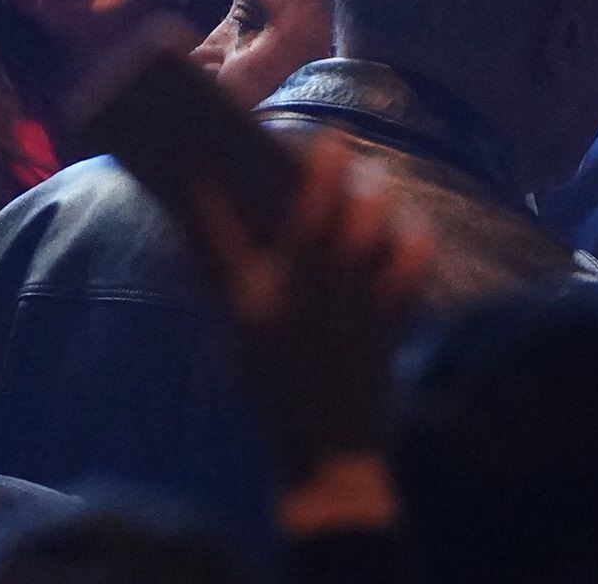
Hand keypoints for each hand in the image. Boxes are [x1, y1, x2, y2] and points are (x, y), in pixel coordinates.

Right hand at [165, 139, 431, 536]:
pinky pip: (411, 269)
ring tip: (369, 180)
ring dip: (372, 197)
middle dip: (330, 167)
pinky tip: (407, 229)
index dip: (213, 180)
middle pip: (321, 210)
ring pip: (371, 230)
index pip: (224, 226)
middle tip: (333, 144)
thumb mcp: (231, 329)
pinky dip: (413, 243)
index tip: (203, 144)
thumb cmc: (270, 384)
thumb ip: (210, 269)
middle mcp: (305, 294)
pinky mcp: (389, 323)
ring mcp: (352, 307)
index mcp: (256, 297)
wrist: (324, 452)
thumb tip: (184, 209)